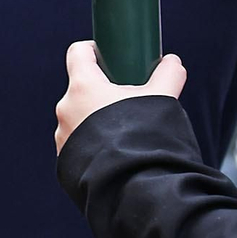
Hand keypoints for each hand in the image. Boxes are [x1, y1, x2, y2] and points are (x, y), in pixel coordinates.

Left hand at [54, 41, 186, 153]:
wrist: (135, 187)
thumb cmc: (144, 139)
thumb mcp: (161, 100)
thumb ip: (168, 76)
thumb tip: (173, 63)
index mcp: (83, 87)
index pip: (78, 53)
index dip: (94, 49)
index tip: (109, 55)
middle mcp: (66, 107)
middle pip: (82, 87)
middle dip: (103, 90)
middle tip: (128, 99)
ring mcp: (63, 134)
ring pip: (80, 116)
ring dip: (97, 118)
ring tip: (125, 130)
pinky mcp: (65, 157)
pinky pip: (78, 140)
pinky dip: (94, 141)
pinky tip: (115, 150)